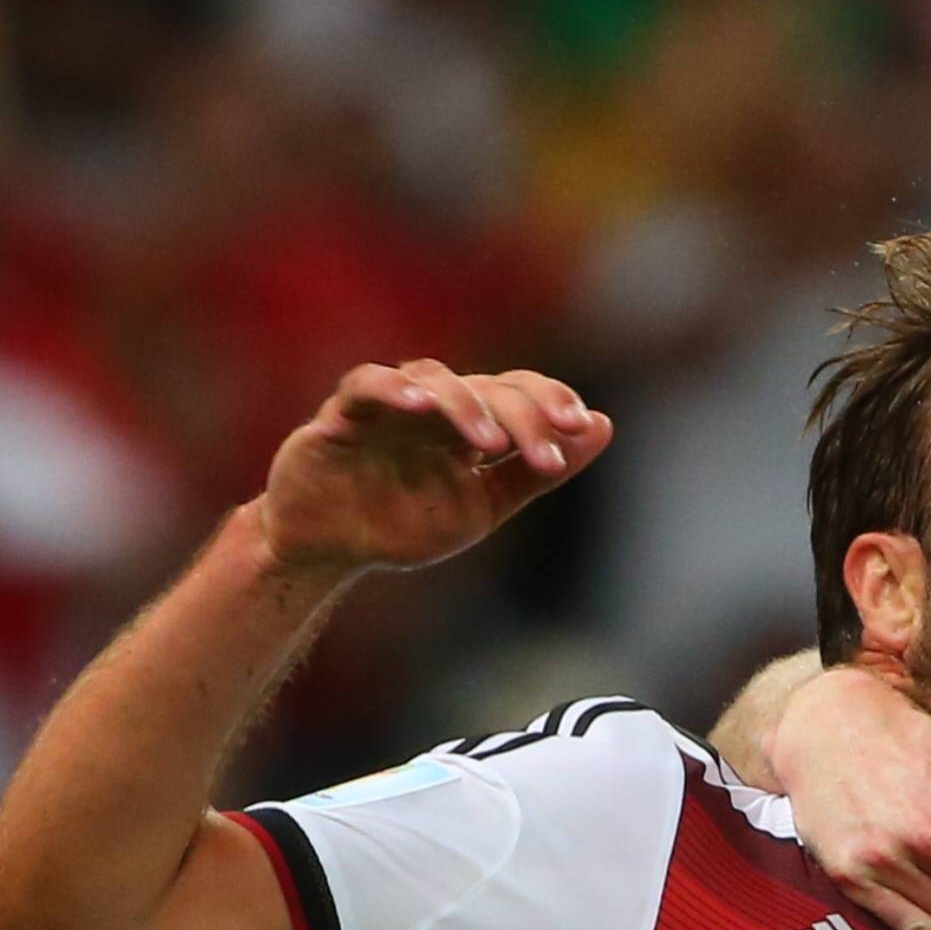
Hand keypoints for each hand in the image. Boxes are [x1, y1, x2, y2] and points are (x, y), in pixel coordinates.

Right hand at [254, 361, 610, 574]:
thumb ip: (536, 472)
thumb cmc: (401, 523)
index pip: (516, 391)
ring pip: (433, 379)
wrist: (328, 551)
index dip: (549, 400)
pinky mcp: (339, 416)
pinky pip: (367, 386)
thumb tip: (602, 425)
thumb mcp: (482, 507)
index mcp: (468, 424)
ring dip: (465, 405)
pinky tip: (420, 404)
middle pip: (484, 385)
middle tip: (546, 450)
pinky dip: (394, 389)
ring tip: (490, 441)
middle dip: (521, 412)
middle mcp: (432, 407)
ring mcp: (387, 407)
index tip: (579, 425)